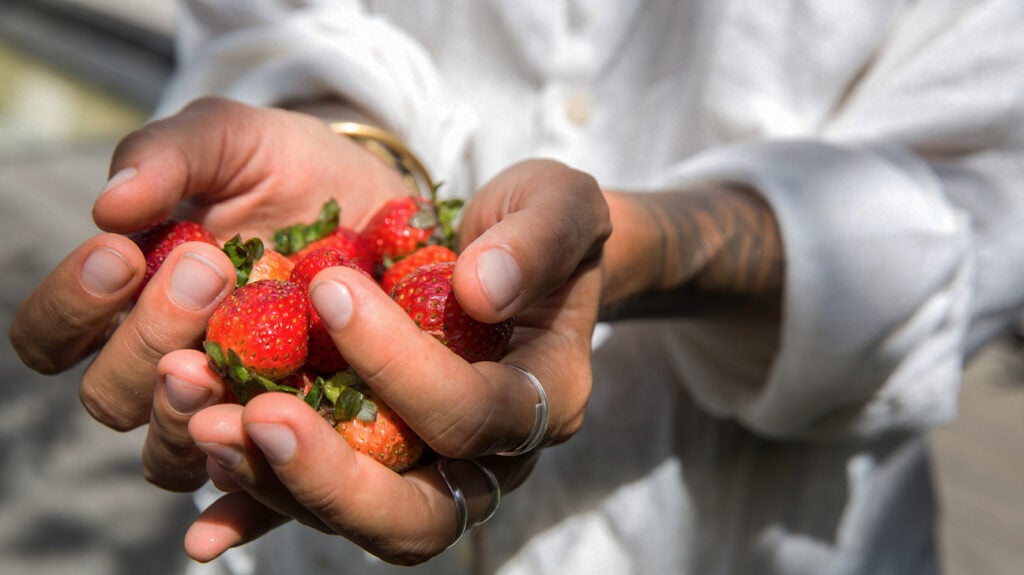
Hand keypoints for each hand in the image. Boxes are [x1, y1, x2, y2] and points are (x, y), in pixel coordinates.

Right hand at [8, 97, 413, 489]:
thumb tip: (110, 203)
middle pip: (112, 396)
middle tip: (205, 270)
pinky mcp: (299, 428)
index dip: (71, 307)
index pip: (53, 336)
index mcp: (128, 300)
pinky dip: (245, 486)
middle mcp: (169, 362)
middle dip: (146, 336)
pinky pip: (259, 481)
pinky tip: (255, 467)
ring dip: (186, 410)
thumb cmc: (288, 167)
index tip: (122, 251)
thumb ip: (169, 156)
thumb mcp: (231, 138)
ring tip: (224, 360)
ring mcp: (233, 404)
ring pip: (171, 451)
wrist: (378, 199)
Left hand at [178, 159, 610, 563]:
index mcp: (544, 399)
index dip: (403, 366)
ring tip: (204, 420)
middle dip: (332, 477)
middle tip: (258, 417)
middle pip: (418, 518)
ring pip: (357, 521)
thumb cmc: (539, 225)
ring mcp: (429, 472)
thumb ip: (538, 238)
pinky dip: (258, 504)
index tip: (330, 289)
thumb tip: (482, 290)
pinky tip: (203, 495)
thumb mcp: (557, 204)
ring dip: (275, 483)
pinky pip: (316, 506)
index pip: (476, 412)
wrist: (511, 255)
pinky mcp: (376, 467)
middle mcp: (489, 459)